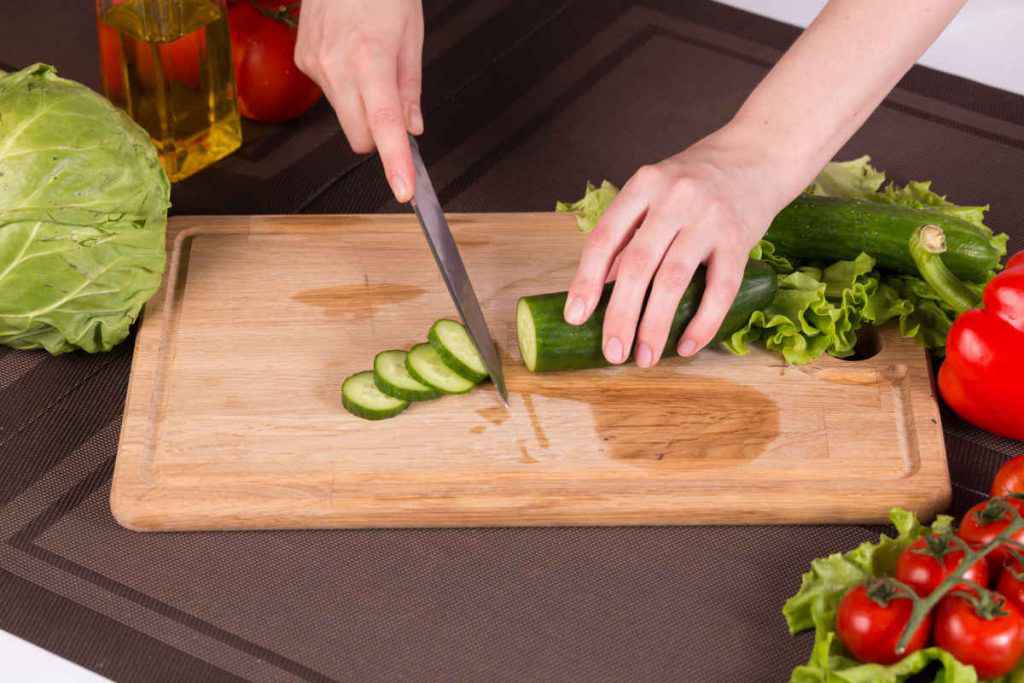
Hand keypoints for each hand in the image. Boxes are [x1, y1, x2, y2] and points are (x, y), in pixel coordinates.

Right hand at [295, 0, 423, 201]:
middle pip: (359, 137)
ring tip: (370, 64)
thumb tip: (412, 129)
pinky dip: (345, 88)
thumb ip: (409, 88)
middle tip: (393, 102)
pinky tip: (350, 57)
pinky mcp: (303, 61)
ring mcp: (314, 65)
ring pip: (343, 117)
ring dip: (361, 106)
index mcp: (370, 58)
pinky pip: (329, 95)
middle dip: (378, 135)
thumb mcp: (411, 35)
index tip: (403, 189)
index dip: (395, 161)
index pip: (384, 124)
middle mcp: (336, 65)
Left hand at [563, 128, 790, 366]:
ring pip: (674, 280)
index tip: (575, 317)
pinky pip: (720, 289)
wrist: (759, 154)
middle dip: (620, 315)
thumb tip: (601, 292)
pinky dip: (702, 323)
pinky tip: (686, 346)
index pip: (605, 238)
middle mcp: (674, 198)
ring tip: (644, 358)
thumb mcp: (656, 193)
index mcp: (643, 186)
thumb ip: (630, 236)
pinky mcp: (739, 238)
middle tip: (612, 353)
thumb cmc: (697, 182)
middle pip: (638, 265)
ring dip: (655, 325)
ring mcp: (708, 217)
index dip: (586, 281)